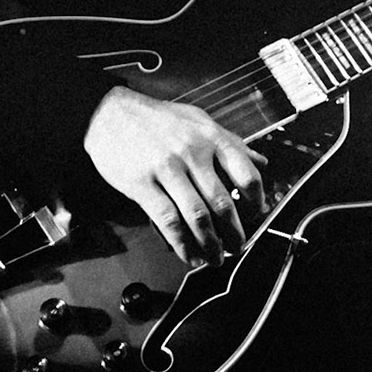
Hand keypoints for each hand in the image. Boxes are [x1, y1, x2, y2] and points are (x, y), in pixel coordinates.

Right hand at [83, 86, 265, 268]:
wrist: (109, 113)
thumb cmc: (157, 119)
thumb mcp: (199, 121)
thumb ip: (231, 142)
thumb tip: (262, 161)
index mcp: (210, 137)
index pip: (247, 175)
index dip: (255, 203)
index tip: (254, 215)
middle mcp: (192, 152)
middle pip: (223, 204)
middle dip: (234, 234)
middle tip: (238, 246)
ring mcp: (167, 168)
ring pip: (197, 217)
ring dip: (210, 245)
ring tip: (215, 258)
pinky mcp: (142, 184)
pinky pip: (168, 221)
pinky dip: (182, 245)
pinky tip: (188, 255)